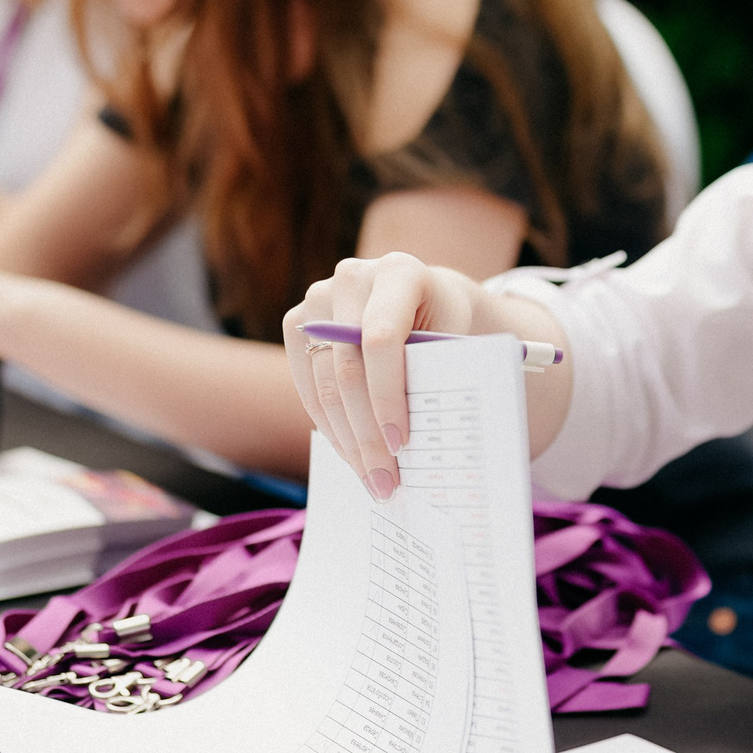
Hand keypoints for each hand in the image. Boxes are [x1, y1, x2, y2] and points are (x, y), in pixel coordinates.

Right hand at [281, 252, 491, 498]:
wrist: (424, 298)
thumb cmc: (447, 325)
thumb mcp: (455, 341)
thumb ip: (438, 377)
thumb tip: (426, 446)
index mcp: (399, 271)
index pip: (382, 340)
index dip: (387, 395)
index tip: (400, 443)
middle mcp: (352, 277)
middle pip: (347, 367)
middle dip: (366, 432)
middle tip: (385, 481)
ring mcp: (318, 299)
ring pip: (323, 383)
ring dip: (346, 440)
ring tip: (370, 479)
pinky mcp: (297, 323)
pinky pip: (307, 385)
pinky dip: (329, 426)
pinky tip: (351, 455)